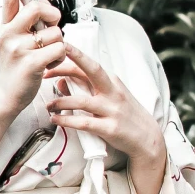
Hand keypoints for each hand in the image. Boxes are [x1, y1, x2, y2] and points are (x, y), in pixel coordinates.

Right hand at [0, 0, 65, 121]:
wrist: (4, 97)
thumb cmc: (14, 68)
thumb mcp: (12, 42)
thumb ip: (23, 25)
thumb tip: (43, 7)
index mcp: (5, 27)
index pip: (9, 0)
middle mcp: (9, 34)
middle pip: (39, 7)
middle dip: (53, 15)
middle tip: (51, 27)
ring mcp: (18, 48)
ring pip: (56, 32)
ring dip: (58, 45)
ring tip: (46, 57)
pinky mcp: (30, 63)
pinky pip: (59, 49)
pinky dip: (60, 58)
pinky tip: (49, 66)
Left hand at [48, 44, 165, 179]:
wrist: (147, 138)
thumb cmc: (126, 115)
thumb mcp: (110, 97)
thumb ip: (86, 88)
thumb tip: (61, 81)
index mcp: (112, 82)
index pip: (89, 64)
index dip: (70, 59)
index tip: (54, 55)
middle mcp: (113, 92)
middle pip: (91, 70)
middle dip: (69, 65)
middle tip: (47, 67)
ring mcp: (112, 110)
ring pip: (82, 101)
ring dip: (60, 102)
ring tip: (48, 105)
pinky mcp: (110, 128)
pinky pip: (84, 123)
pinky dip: (67, 120)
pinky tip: (56, 119)